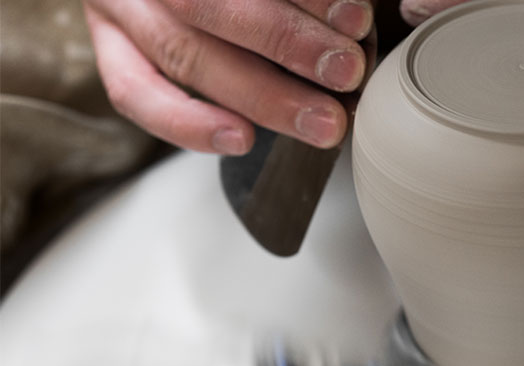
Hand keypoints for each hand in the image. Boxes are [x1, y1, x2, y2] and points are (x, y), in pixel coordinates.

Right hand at [83, 0, 375, 153]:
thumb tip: (354, 19)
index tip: (355, 19)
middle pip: (213, 6)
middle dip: (287, 44)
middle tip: (346, 73)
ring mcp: (124, 6)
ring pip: (185, 53)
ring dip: (262, 95)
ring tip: (320, 120)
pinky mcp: (111, 48)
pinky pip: (137, 93)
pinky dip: (188, 124)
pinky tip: (241, 139)